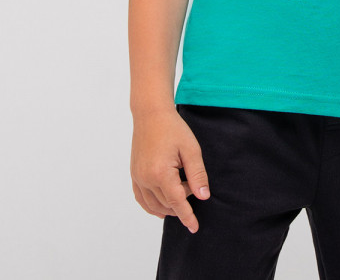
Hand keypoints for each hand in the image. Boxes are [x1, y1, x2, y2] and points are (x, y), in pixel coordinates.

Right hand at [130, 107, 210, 233]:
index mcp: (161, 173)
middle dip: (181, 202)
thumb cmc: (172, 128)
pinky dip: (152, 205)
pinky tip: (162, 205)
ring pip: (153, 205)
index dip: (187, 216)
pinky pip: (141, 198)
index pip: (177, 202)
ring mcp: (137, 177)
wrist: (151, 114)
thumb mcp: (191, 149)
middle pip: (166, 203)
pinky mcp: (134, 175)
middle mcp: (146, 178)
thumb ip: (197, 175)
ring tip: (180, 195)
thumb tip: (203, 197)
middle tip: (192, 187)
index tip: (194, 227)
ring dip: (168, 206)